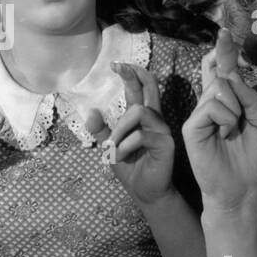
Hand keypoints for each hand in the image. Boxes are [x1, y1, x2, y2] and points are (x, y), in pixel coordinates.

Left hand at [94, 62, 174, 207]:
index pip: (141, 89)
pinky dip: (125, 145)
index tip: (116, 65)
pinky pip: (141, 134)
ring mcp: (162, 130)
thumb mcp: (110, 146)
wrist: (145, 192)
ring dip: (120, 128)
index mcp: (142, 118)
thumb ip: (101, 130)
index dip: (132, 74)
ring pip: (139, 112)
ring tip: (111, 147)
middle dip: (133, 75)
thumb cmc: (131, 168)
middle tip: (118, 67)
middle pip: (150, 88)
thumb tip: (90, 112)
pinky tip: (119, 156)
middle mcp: (155, 120)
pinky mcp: (166, 143)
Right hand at [181, 28, 256, 211]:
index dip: (224, 52)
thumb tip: (230, 77)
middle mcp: (212, 104)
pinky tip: (226, 135)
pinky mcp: (191, 126)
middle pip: (218, 70)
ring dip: (236, 108)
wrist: (243, 189)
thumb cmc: (255, 160)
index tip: (225, 33)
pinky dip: (227, 119)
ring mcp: (200, 114)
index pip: (223, 72)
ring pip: (220, 87)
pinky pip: (213, 105)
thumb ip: (251, 98)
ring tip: (234, 130)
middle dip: (226, 56)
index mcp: (230, 104)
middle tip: (233, 59)